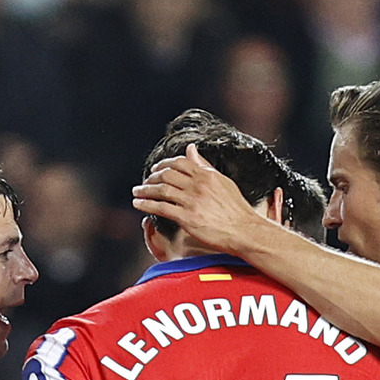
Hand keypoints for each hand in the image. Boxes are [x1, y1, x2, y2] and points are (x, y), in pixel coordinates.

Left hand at [132, 143, 265, 252]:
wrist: (243, 230)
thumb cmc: (236, 209)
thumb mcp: (222, 181)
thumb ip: (204, 166)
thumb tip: (191, 149)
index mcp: (206, 175)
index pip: (179, 162)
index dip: (164, 164)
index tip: (156, 169)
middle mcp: (197, 185)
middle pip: (167, 174)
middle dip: (152, 177)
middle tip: (144, 182)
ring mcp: (191, 201)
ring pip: (162, 190)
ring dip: (145, 190)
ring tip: (136, 192)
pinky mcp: (187, 218)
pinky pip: (161, 208)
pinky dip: (147, 205)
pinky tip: (138, 204)